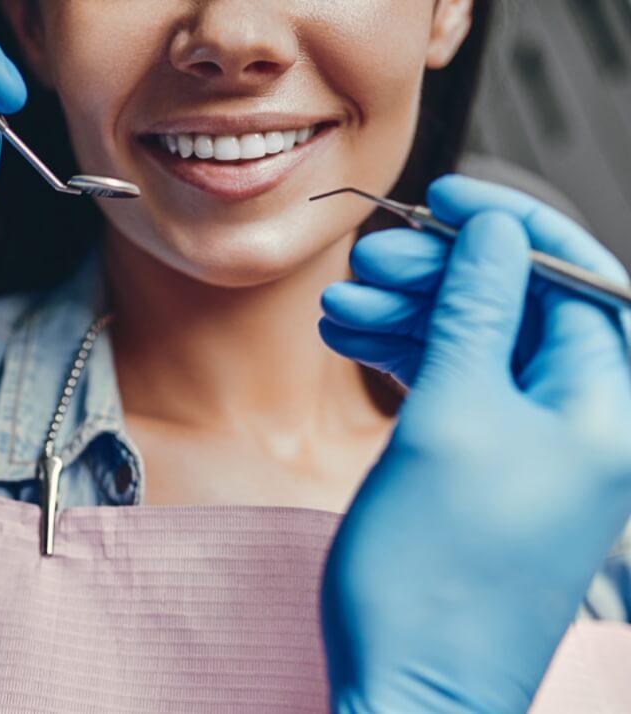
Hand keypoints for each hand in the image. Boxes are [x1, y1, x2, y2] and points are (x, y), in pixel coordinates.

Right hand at [319, 175, 630, 711]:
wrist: (410, 686)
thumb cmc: (436, 577)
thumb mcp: (451, 420)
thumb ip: (473, 315)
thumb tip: (492, 234)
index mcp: (606, 409)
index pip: (574, 281)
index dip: (508, 228)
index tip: (446, 196)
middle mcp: (584, 425)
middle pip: (518, 308)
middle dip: (442, 275)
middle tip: (370, 260)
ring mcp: (536, 450)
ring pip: (478, 346)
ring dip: (410, 317)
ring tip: (338, 308)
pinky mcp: (490, 472)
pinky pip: (457, 389)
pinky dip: (406, 360)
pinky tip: (352, 344)